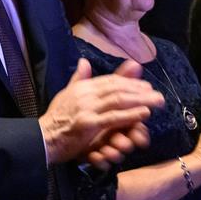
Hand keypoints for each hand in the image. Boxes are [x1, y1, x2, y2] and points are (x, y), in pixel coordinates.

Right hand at [40, 59, 162, 167]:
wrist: (42, 138)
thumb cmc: (56, 119)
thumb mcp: (67, 94)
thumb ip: (79, 79)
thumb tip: (84, 62)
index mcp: (82, 87)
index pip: (111, 81)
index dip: (130, 82)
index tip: (146, 86)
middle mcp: (85, 94)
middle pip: (118, 88)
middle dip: (140, 90)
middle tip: (158, 95)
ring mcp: (87, 108)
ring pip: (119, 100)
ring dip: (141, 100)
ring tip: (157, 102)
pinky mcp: (88, 123)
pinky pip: (114, 117)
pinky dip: (131, 114)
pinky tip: (144, 113)